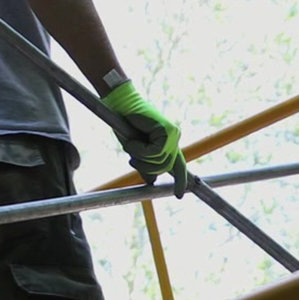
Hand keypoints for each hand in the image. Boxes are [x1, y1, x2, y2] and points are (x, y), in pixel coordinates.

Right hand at [102, 81, 188, 195]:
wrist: (119, 104)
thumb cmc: (124, 124)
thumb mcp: (134, 150)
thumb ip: (145, 163)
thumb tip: (153, 181)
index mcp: (167, 143)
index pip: (178, 165)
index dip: (180, 181)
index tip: (178, 195)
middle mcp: (174, 138)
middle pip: (166, 166)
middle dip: (147, 168)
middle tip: (131, 161)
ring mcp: (172, 133)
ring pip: (161, 160)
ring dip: (141, 157)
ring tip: (130, 146)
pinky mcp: (167, 130)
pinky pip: (156, 151)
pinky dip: (140, 150)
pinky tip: (132, 141)